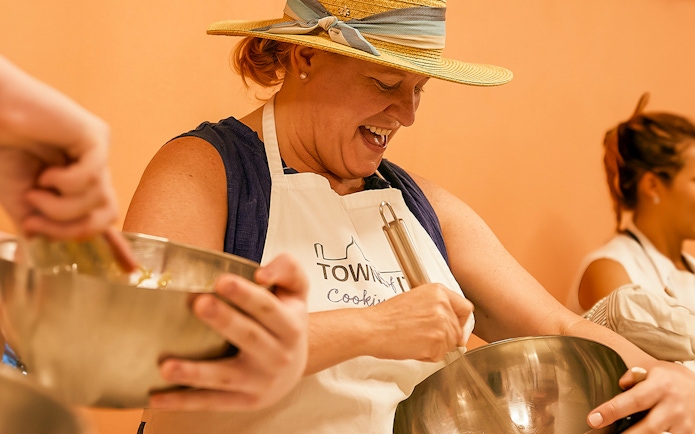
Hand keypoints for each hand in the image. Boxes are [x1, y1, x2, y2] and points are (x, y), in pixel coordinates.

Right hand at [0, 56, 133, 268]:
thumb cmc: (5, 152)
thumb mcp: (21, 201)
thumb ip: (41, 225)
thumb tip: (51, 247)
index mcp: (79, 185)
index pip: (105, 217)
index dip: (118, 245)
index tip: (131, 270)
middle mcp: (95, 170)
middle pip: (106, 216)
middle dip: (71, 229)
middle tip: (36, 222)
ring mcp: (99, 153)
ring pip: (98, 200)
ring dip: (59, 206)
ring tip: (36, 189)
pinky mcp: (97, 135)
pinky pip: (93, 176)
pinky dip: (65, 183)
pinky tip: (47, 170)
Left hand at [149, 253, 308, 410]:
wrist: (295, 367)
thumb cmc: (286, 320)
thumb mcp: (296, 291)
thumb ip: (287, 269)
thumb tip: (261, 274)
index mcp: (290, 326)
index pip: (267, 308)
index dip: (246, 294)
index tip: (221, 280)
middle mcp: (279, 356)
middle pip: (249, 338)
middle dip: (224, 321)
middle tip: (199, 304)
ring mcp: (260, 382)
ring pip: (225, 377)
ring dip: (195, 373)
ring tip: (166, 367)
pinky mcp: (244, 401)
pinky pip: (211, 402)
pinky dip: (183, 402)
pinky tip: (157, 398)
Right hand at [364, 284, 473, 361]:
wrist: (372, 328)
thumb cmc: (387, 317)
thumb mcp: (416, 300)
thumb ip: (436, 308)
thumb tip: (451, 323)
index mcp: (438, 291)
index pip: (465, 308)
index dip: (461, 322)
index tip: (455, 329)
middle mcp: (443, 304)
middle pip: (458, 330)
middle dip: (444, 338)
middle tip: (423, 337)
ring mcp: (441, 322)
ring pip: (450, 344)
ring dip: (435, 348)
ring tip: (414, 340)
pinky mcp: (437, 340)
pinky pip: (440, 355)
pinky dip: (427, 356)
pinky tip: (413, 346)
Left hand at [587, 361, 694, 432]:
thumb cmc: (669, 378)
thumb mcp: (651, 369)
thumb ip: (633, 376)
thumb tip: (621, 386)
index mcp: (661, 386)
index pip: (633, 401)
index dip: (611, 411)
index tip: (593, 420)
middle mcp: (673, 406)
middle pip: (647, 428)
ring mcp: (684, 423)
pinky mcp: (689, 433)